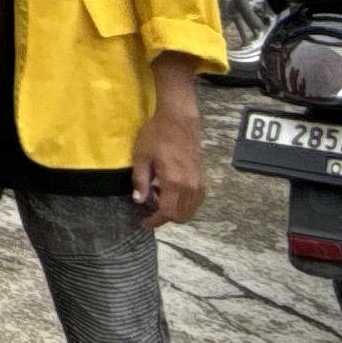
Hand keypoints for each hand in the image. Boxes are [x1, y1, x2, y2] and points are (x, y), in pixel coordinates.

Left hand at [130, 81, 207, 224]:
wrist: (179, 120)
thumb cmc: (157, 135)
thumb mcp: (141, 156)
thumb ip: (140, 181)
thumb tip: (139, 201)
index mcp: (174, 182)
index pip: (167, 213)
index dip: (155, 221)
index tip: (144, 222)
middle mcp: (190, 186)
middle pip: (180, 216)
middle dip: (164, 217)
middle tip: (149, 208)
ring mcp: (198, 183)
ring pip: (190, 211)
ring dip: (175, 211)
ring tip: (159, 198)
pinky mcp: (202, 178)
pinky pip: (196, 201)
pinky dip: (184, 204)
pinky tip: (171, 193)